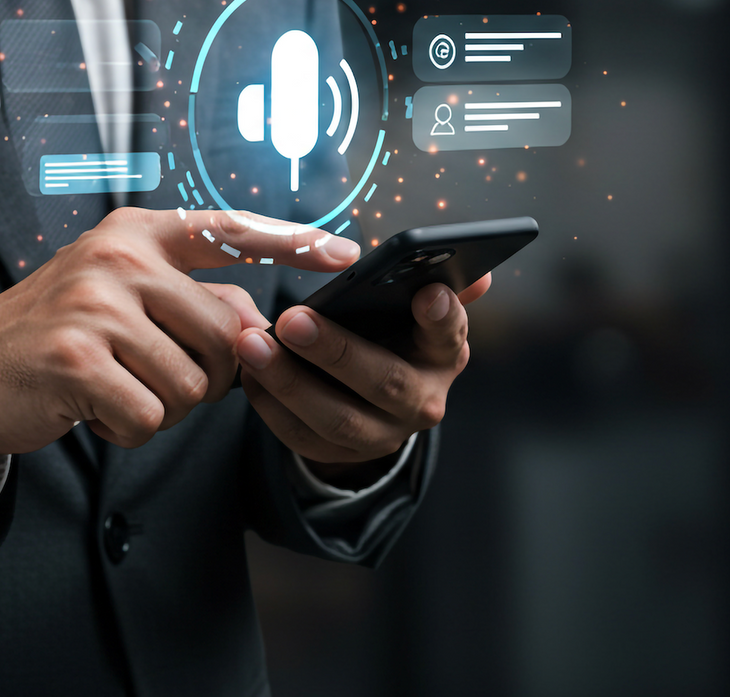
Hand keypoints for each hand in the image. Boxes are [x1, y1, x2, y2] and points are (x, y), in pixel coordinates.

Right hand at [0, 208, 358, 454]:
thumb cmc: (58, 335)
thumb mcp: (122, 296)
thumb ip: (191, 299)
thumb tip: (260, 328)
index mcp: (136, 233)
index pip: (228, 229)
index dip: (292, 239)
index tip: (347, 250)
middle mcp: (118, 258)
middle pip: (226, 335)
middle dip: (205, 376)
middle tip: (150, 376)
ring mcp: (95, 306)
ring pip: (193, 384)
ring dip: (163, 407)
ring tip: (115, 389)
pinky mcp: (75, 360)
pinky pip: (150, 417)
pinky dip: (129, 429)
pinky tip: (93, 410)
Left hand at [235, 274, 490, 484]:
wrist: (372, 398)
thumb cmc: (392, 333)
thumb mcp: (416, 310)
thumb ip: (439, 286)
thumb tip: (481, 274)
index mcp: (444, 353)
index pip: (449, 333)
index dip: (442, 316)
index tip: (425, 292)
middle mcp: (422, 401)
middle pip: (384, 382)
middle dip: (336, 351)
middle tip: (292, 319)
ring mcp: (383, 435)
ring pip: (337, 419)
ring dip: (290, 382)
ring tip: (252, 345)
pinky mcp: (341, 455)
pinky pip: (302, 438)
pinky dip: (272, 407)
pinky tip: (248, 373)